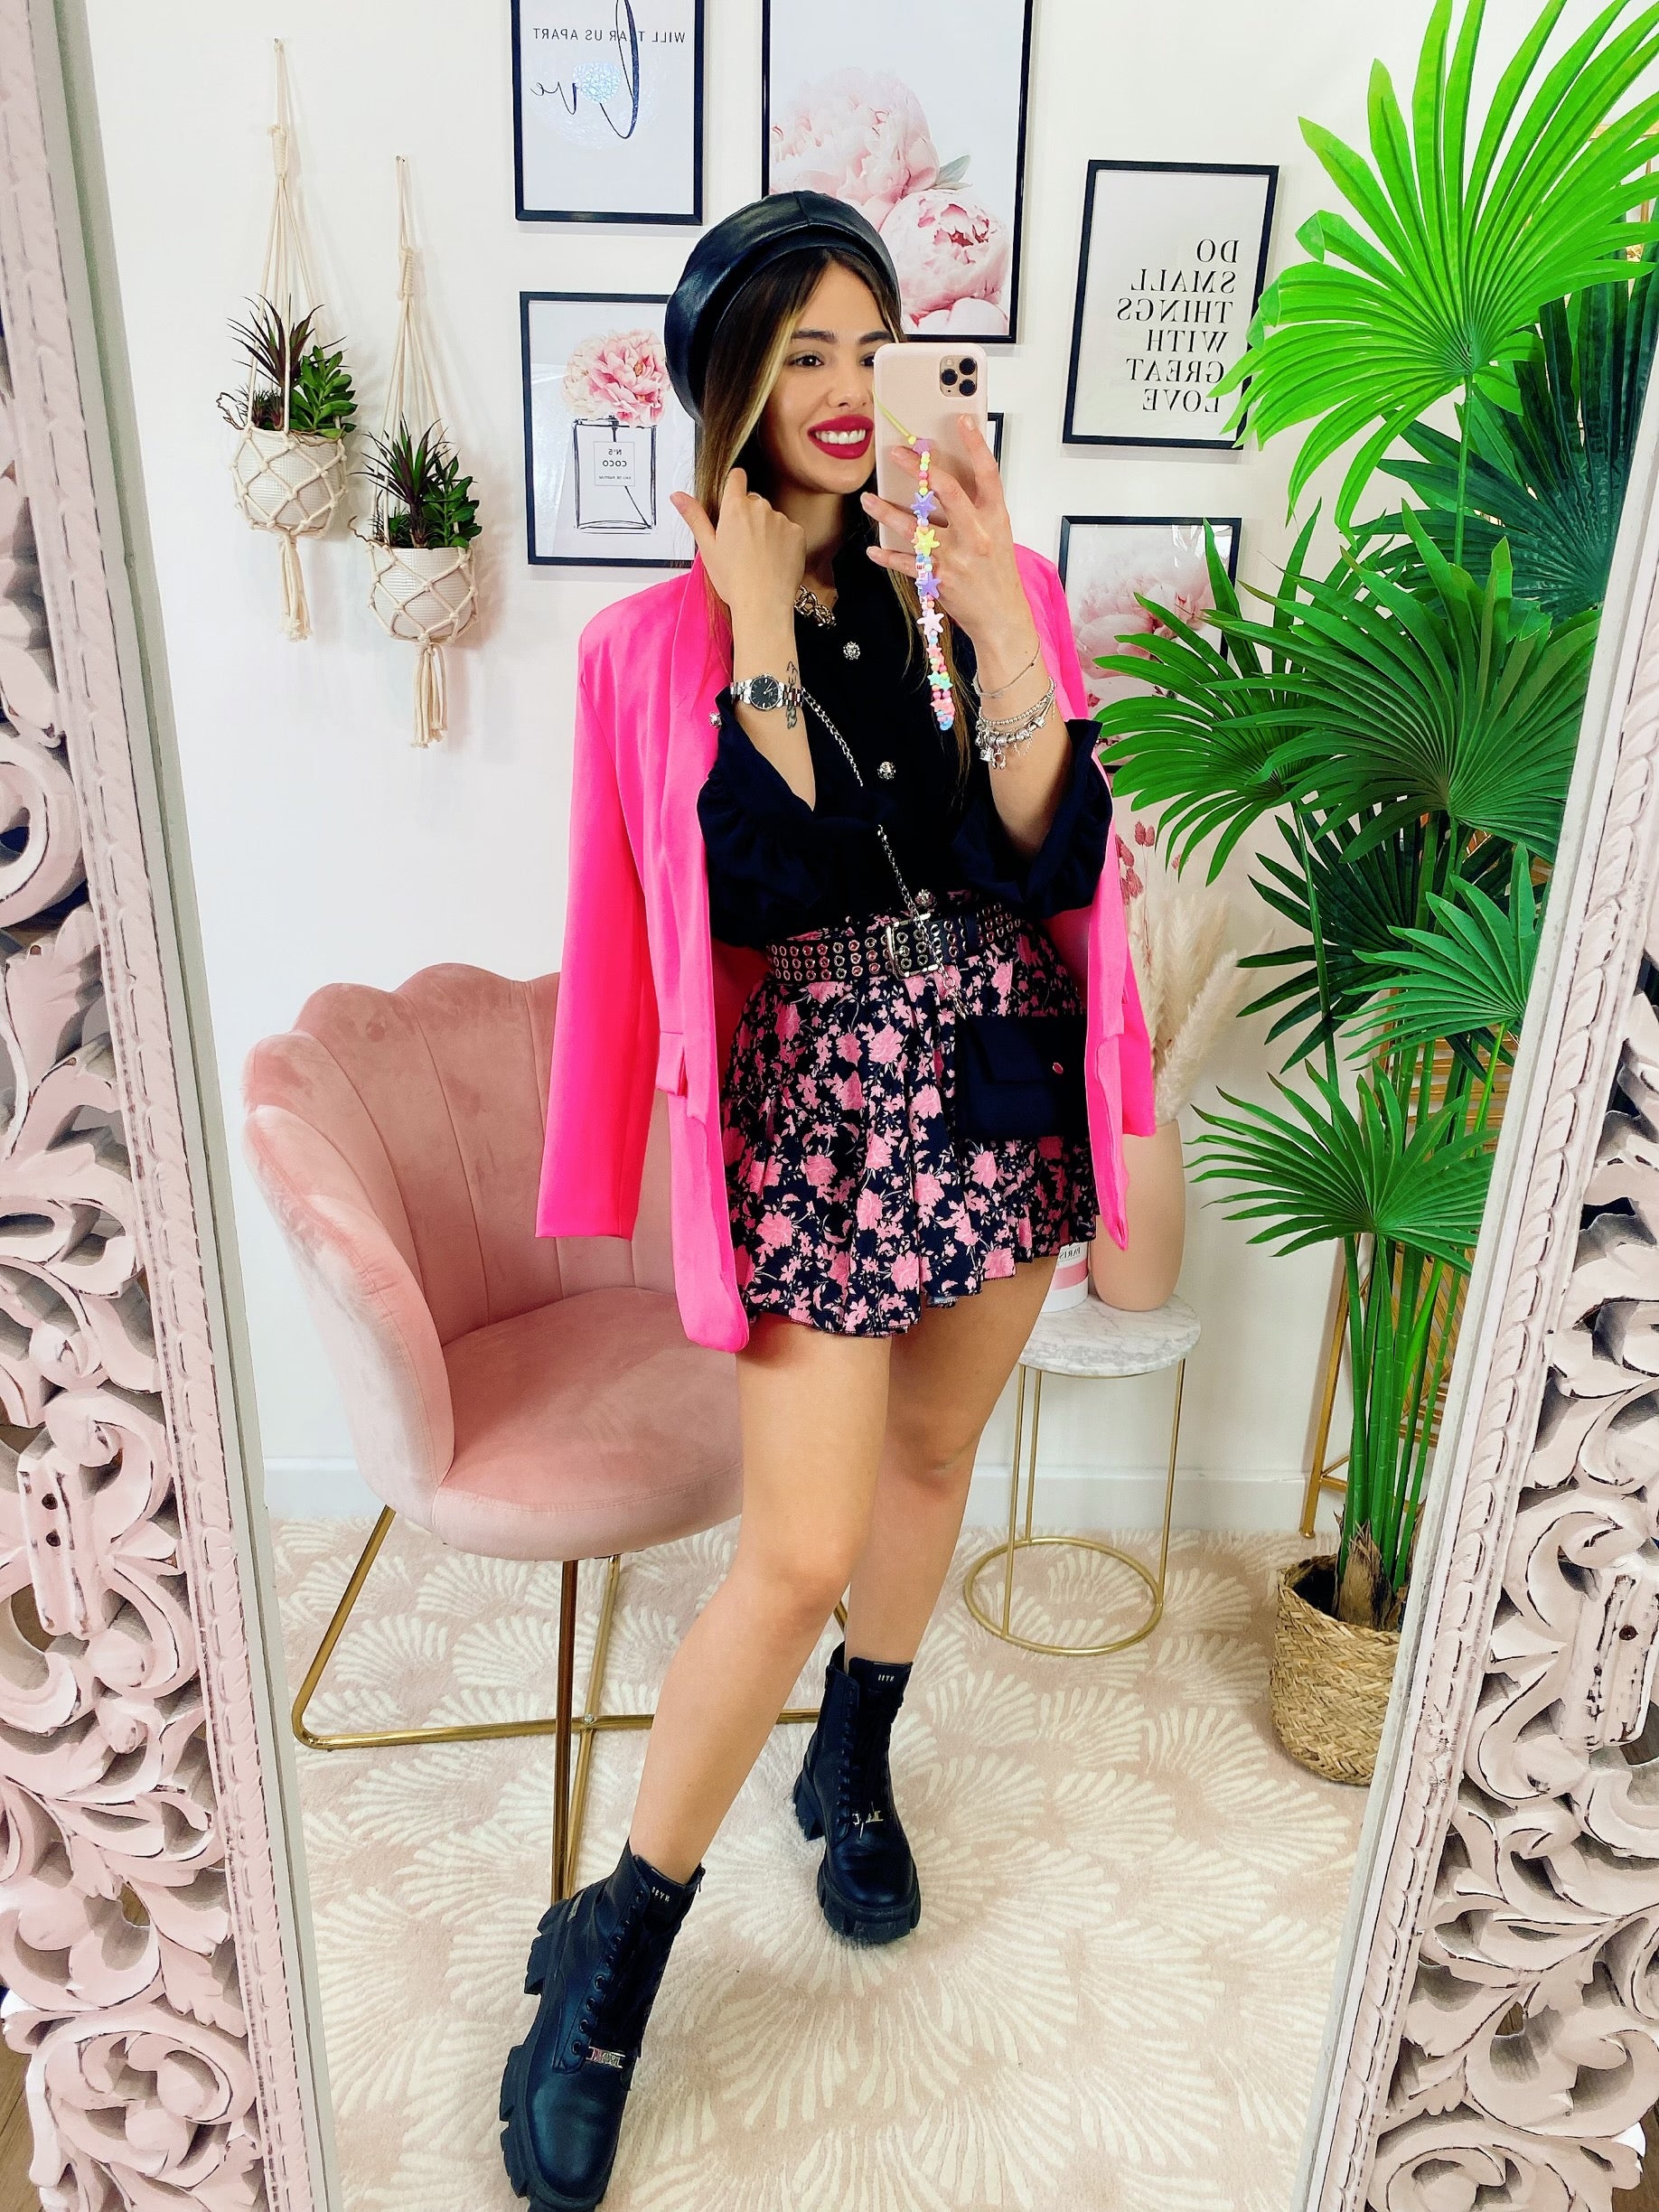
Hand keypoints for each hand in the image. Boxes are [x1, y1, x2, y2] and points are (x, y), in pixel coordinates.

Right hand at [671, 468, 803, 623]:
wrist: (763, 604)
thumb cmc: (732, 579)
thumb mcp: (707, 548)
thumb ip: (694, 516)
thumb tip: (677, 495)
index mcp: (735, 508)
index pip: (737, 477)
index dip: (734, 487)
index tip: (732, 502)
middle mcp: (760, 507)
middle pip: (754, 502)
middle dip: (749, 516)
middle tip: (743, 546)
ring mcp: (781, 519)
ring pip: (772, 517)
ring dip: (767, 530)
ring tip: (760, 558)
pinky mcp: (798, 533)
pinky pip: (789, 531)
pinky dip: (783, 542)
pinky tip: (775, 561)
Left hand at [859, 413, 1036, 662]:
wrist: (1003, 618)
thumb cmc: (998, 575)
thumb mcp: (996, 535)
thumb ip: (975, 509)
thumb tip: (941, 482)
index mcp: (995, 517)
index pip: (987, 472)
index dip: (975, 443)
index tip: (962, 419)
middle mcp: (976, 533)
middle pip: (944, 490)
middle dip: (917, 468)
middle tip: (896, 454)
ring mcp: (956, 556)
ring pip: (914, 526)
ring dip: (886, 511)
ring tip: (868, 500)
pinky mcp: (939, 578)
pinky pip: (905, 562)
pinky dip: (887, 555)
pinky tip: (874, 547)